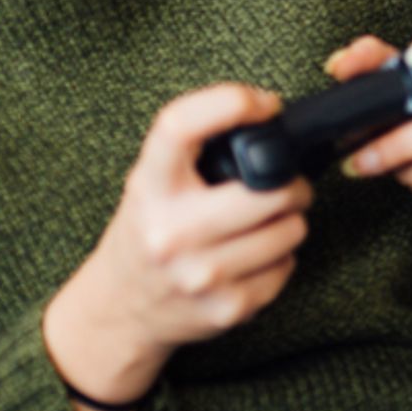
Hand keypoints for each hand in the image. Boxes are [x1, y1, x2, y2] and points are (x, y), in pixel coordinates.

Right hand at [44, 83, 311, 407]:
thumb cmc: (147, 229)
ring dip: (290, 221)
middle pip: (268, 190)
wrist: (119, 308)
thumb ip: (197, 149)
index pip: (181, 126)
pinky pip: (285, 268)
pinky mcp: (225, 309)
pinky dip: (281, 258)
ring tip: (269, 219)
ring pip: (289, 230)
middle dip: (292, 182)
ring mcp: (199, 275)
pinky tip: (257, 255)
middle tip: (286, 182)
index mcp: (151, 186)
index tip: (265, 103)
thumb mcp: (153, 180)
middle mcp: (170, 230)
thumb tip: (268, 116)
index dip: (231, 102)